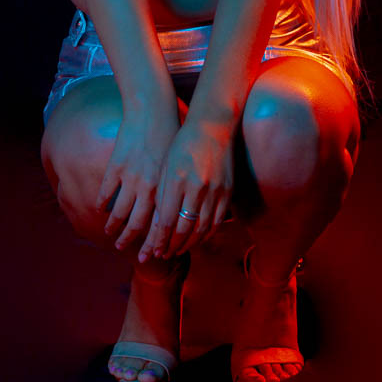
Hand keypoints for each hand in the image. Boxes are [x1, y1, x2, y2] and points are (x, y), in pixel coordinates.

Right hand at [94, 94, 188, 250]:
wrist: (153, 109)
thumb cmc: (173, 135)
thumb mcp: (179, 164)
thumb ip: (176, 188)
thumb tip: (179, 212)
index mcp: (167, 187)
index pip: (159, 226)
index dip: (153, 243)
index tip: (150, 256)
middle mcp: (149, 187)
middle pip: (137, 224)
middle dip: (130, 241)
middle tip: (123, 250)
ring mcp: (130, 177)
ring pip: (118, 212)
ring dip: (113, 227)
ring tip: (109, 234)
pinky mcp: (116, 166)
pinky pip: (106, 192)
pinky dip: (102, 204)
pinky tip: (100, 210)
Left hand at [138, 118, 234, 262]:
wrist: (213, 126)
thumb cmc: (183, 144)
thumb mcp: (167, 166)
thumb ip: (163, 196)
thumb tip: (158, 226)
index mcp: (178, 179)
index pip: (167, 221)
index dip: (160, 240)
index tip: (153, 251)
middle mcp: (198, 187)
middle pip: (185, 229)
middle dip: (172, 246)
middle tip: (163, 255)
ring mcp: (216, 190)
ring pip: (202, 229)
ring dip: (189, 244)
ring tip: (177, 250)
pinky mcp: (228, 191)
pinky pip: (217, 221)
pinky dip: (206, 234)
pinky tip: (197, 239)